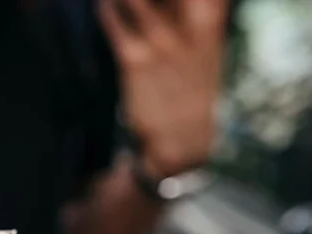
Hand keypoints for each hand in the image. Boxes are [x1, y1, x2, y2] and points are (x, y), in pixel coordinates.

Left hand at [101, 0, 228, 175]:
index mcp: (210, 22)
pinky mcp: (135, 61)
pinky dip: (106, 9)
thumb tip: (185, 5)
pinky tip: (101, 3)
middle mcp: (188, 28)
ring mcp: (162, 44)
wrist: (182, 141)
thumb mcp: (207, 48)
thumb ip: (199, 14)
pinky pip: (115, 24)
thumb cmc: (192, 89)